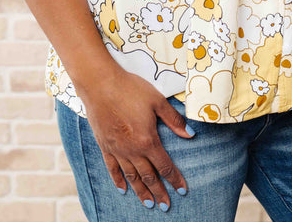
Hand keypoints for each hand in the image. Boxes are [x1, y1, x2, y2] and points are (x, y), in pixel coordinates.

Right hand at [77, 66, 194, 210]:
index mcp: (148, 140)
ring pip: (131, 176)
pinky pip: (112, 168)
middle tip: (166, 205)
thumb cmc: (130, 89)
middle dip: (159, 192)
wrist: (101, 85)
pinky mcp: (105, 146)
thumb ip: (174, 120)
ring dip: (141, 191)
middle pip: (149, 176)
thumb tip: (190, 134)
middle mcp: (132, 150)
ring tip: (148, 204)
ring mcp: (117, 150)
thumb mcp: (157, 101)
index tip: (182, 190)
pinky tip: (123, 189)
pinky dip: (118, 180)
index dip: (175, 179)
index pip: (165, 165)